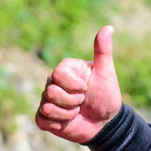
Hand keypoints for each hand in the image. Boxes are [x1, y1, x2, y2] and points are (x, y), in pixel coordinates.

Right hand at [35, 26, 121, 143]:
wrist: (104, 123)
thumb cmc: (106, 96)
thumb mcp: (106, 73)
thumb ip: (103, 51)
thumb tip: (108, 27)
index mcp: (66, 69)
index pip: (58, 74)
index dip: (74, 85)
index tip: (85, 88)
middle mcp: (53, 82)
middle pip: (51, 91)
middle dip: (72, 101)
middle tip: (82, 102)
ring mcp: (47, 99)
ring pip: (47, 106)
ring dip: (67, 114)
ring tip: (76, 112)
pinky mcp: (44, 117)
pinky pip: (42, 120)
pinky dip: (57, 124)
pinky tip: (66, 122)